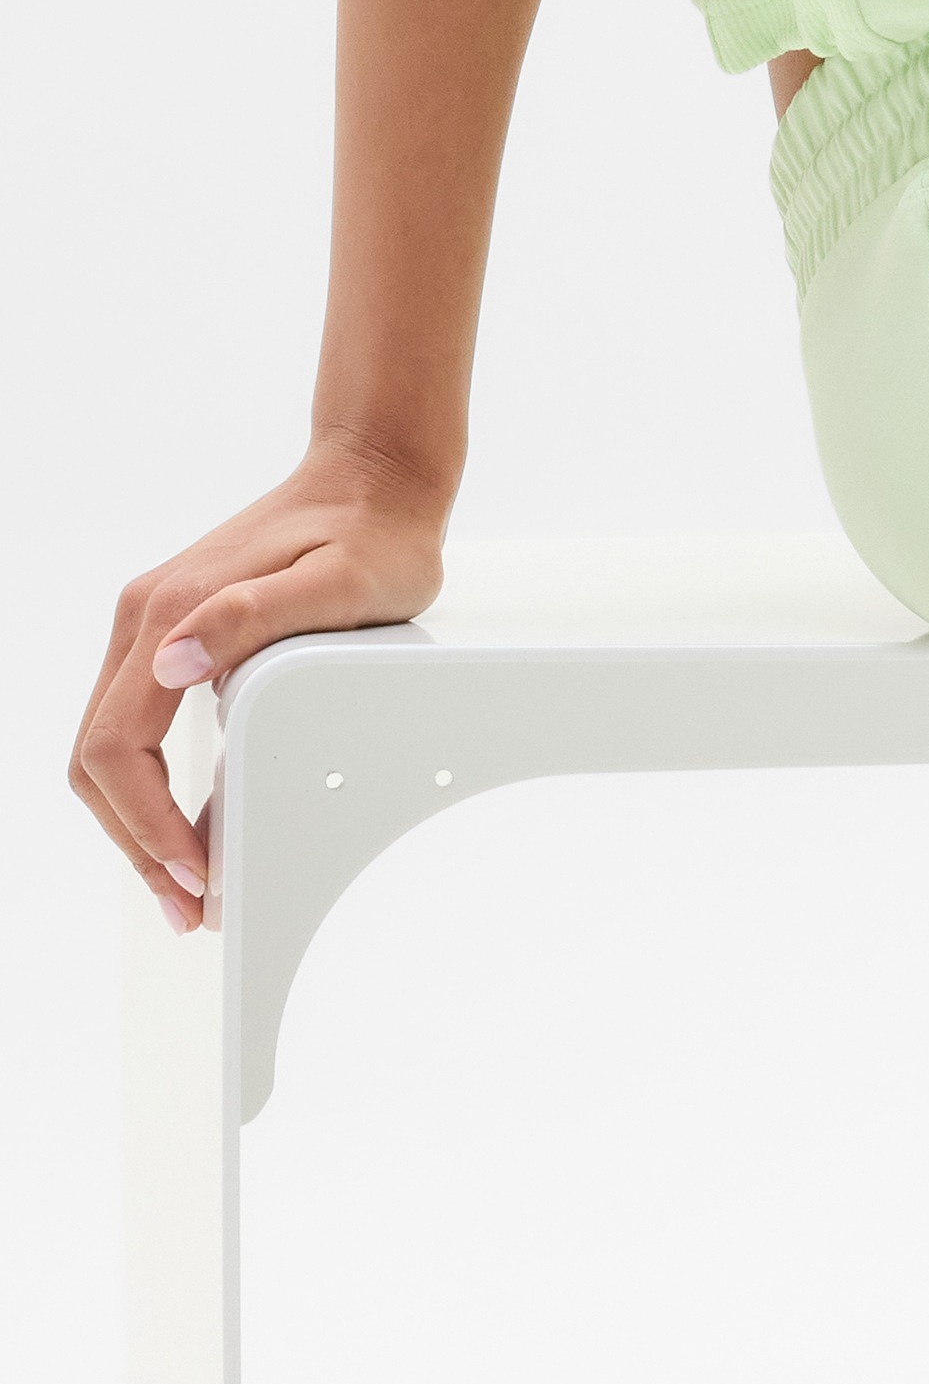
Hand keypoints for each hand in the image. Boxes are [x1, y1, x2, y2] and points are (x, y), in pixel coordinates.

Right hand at [71, 443, 451, 925]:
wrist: (375, 478)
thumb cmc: (371, 532)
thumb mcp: (337, 581)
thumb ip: (255, 617)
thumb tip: (173, 664)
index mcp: (168, 614)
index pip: (117, 747)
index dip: (147, 824)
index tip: (195, 870)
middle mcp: (146, 622)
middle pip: (99, 760)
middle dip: (134, 842)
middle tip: (188, 905)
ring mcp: (156, 630)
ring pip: (110, 750)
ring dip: (136, 825)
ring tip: (184, 885)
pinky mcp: (178, 638)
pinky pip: (137, 730)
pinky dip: (149, 790)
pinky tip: (185, 828)